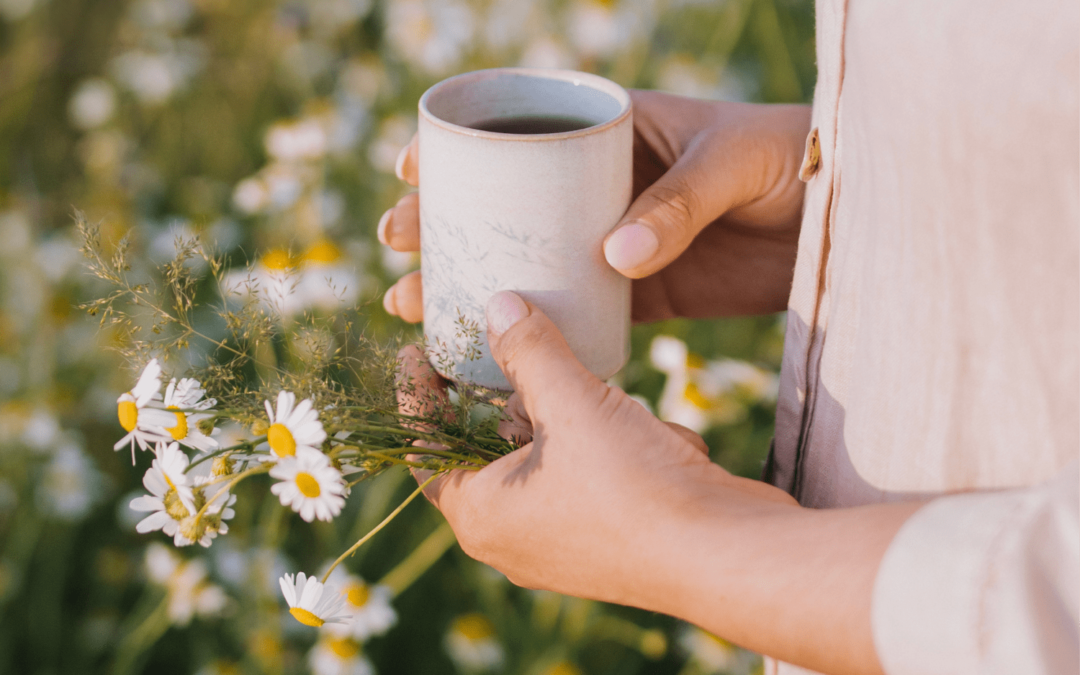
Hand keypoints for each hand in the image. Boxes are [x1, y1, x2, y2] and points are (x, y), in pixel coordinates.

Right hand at [380, 91, 810, 322]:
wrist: (842, 217)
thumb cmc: (791, 160)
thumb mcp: (731, 162)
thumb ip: (674, 203)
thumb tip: (611, 255)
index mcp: (611, 130)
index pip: (519, 130)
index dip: (457, 147)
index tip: (411, 170)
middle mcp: (600, 186)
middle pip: (505, 203)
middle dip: (444, 223)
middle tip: (400, 245)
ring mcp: (614, 240)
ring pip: (528, 260)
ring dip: (473, 281)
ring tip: (418, 303)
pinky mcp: (640, 290)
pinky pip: (577, 306)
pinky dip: (536, 325)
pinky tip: (489, 345)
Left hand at [397, 292, 921, 674]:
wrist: (729, 554)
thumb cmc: (636, 490)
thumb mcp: (572, 404)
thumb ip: (529, 351)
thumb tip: (498, 304)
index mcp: (482, 516)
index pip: (425, 449)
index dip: (419, 396)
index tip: (418, 349)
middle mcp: (514, 537)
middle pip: (486, 449)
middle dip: (505, 395)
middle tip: (506, 342)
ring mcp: (564, 540)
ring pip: (548, 456)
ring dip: (570, 415)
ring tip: (589, 382)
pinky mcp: (610, 534)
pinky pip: (591, 473)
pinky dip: (613, 443)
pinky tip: (649, 431)